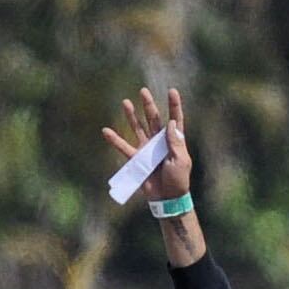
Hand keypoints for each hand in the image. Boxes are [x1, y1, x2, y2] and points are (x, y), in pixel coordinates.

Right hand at [102, 86, 193, 207]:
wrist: (167, 198)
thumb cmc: (178, 180)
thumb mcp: (181, 161)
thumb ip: (176, 142)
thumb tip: (171, 122)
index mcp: (174, 141)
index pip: (175, 119)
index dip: (174, 105)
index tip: (172, 91)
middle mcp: (159, 142)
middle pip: (154, 119)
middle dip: (148, 105)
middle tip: (143, 91)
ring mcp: (147, 149)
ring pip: (138, 128)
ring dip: (131, 116)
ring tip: (125, 102)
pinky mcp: (137, 159)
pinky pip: (124, 148)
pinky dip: (115, 140)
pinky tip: (106, 131)